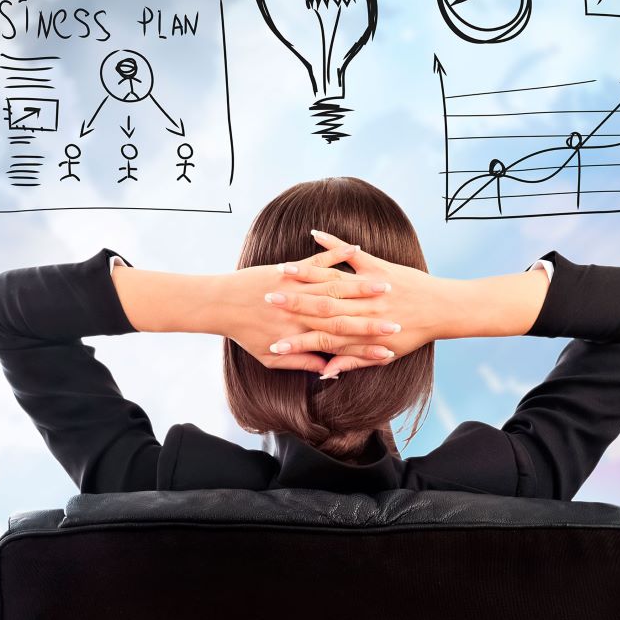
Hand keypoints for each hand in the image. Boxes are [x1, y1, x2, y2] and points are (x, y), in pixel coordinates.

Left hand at [218, 240, 399, 374]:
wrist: (219, 305)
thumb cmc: (244, 332)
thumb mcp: (270, 357)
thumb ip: (299, 363)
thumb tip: (324, 372)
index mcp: (304, 332)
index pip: (343, 338)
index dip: (369, 342)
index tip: (392, 344)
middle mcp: (305, 310)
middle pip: (347, 311)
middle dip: (376, 314)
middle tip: (400, 313)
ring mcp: (298, 288)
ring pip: (337, 285)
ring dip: (364, 284)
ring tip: (388, 283)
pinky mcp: (290, 270)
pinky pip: (318, 260)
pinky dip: (335, 252)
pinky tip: (355, 247)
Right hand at [265, 229, 453, 377]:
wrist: (443, 309)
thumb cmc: (414, 332)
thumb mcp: (385, 352)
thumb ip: (354, 361)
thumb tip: (328, 372)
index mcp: (361, 331)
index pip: (321, 338)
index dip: (296, 342)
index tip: (271, 341)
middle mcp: (361, 309)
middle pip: (319, 308)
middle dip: (290, 305)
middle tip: (264, 301)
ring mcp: (369, 286)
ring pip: (331, 281)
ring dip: (304, 273)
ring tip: (279, 269)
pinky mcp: (378, 267)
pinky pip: (352, 255)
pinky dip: (334, 243)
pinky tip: (314, 234)